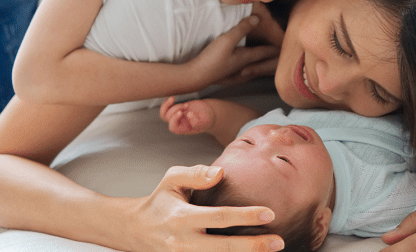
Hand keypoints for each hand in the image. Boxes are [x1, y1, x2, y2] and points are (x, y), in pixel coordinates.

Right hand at [126, 165, 283, 251]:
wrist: (137, 231)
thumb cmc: (160, 201)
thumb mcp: (171, 180)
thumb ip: (195, 174)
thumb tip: (221, 172)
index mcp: (181, 217)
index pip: (218, 217)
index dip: (245, 216)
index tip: (269, 213)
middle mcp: (183, 242)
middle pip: (223, 248)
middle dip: (253, 247)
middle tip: (278, 242)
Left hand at [160, 97, 215, 134]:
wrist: (207, 112)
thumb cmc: (207, 119)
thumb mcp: (205, 121)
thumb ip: (198, 121)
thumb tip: (189, 115)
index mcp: (183, 129)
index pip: (173, 127)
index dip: (174, 119)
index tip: (181, 112)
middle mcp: (178, 123)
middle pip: (168, 118)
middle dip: (176, 109)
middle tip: (187, 105)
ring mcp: (176, 116)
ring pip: (164, 113)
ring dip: (169, 105)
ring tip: (179, 101)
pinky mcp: (176, 109)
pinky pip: (165, 108)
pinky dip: (167, 103)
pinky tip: (172, 98)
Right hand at [189, 16, 279, 89]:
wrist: (195, 77)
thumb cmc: (211, 59)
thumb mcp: (227, 39)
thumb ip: (242, 29)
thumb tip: (258, 19)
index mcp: (245, 58)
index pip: (263, 52)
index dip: (274, 49)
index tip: (284, 48)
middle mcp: (242, 68)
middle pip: (260, 64)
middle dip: (270, 62)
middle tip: (279, 60)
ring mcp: (234, 75)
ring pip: (252, 71)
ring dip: (260, 68)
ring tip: (265, 68)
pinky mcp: (225, 79)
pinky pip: (242, 76)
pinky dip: (247, 74)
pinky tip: (243, 75)